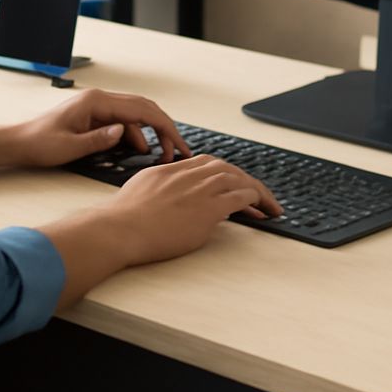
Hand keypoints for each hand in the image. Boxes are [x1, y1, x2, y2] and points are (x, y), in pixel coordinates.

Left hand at [9, 87, 192, 168]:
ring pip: (135, 114)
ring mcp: (98, 106)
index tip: (178, 143)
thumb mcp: (69, 147)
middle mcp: (100, 99)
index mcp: (96, 102)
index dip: (163, 127)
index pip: (140, 110)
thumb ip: (98, 140)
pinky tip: (140, 150)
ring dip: (150, 133)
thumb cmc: (40, 144)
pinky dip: (136, 134)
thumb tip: (125, 133)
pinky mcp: (96, 115)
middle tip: (178, 150)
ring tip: (162, 154)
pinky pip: (124, 121)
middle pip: (143, 108)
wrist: (20, 142)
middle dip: (164, 128)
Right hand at [102, 154, 282, 264]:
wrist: (121, 227)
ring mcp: (199, 189)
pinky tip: (263, 210)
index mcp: (172, 169)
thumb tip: (168, 197)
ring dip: (257, 191)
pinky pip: (240, 197)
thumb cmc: (123, 217)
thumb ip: (160, 188)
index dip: (223, 174)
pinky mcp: (208, 208)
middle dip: (244, 180)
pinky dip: (255, 200)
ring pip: (237, 179)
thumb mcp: (142, 190)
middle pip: (225, 168)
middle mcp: (188, 174)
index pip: (206, 164)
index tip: (232, 185)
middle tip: (258, 195)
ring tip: (270, 205)